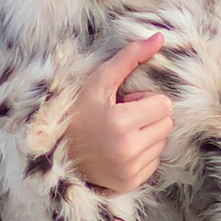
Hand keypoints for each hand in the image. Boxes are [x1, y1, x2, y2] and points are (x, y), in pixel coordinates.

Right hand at [62, 32, 173, 194]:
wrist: (54, 150)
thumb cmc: (77, 110)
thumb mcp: (99, 81)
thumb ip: (130, 57)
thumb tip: (160, 37)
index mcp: (121, 123)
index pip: (164, 105)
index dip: (145, 100)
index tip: (124, 103)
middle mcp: (128, 150)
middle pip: (166, 124)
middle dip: (148, 117)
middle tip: (120, 117)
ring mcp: (130, 170)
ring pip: (161, 142)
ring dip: (146, 134)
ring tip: (118, 133)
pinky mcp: (130, 183)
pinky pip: (153, 162)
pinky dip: (141, 154)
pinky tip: (118, 149)